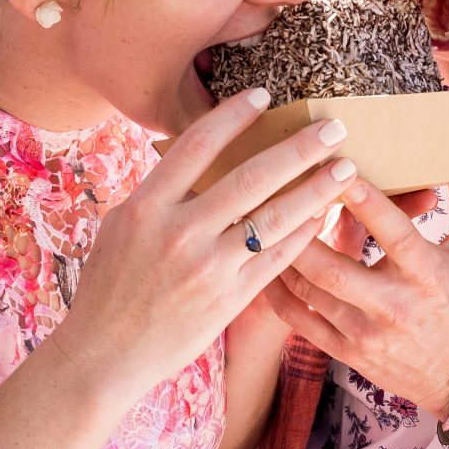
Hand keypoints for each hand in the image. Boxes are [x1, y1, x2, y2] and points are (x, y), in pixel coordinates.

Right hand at [47, 90, 357, 399]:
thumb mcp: (121, 228)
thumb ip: (159, 194)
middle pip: (250, 177)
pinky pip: (276, 259)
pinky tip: (323, 215)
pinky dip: (303, 234)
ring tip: (345, 169)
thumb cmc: (110, 286)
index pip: (197, 145)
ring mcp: (207, 267)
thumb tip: (197, 161)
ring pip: (274, 218)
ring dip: (315, 190)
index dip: (233, 116)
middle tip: (332, 128)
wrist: (104, 353)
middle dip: (297, 149)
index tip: (264, 95)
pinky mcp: (228, 300)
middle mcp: (178, 232)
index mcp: (146, 206)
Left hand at [249, 186, 437, 341]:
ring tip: (262, 223)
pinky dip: (278, 295)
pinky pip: (302, 322)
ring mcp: (367, 333)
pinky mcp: (350, 352)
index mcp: (428, 272)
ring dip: (283, 257)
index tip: (340, 171)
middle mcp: (395, 304)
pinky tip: (263, 269)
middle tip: (278, 195)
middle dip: (302, 233)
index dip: (365, 203)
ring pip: (311, 292)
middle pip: (335, 268)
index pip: (393, 233)